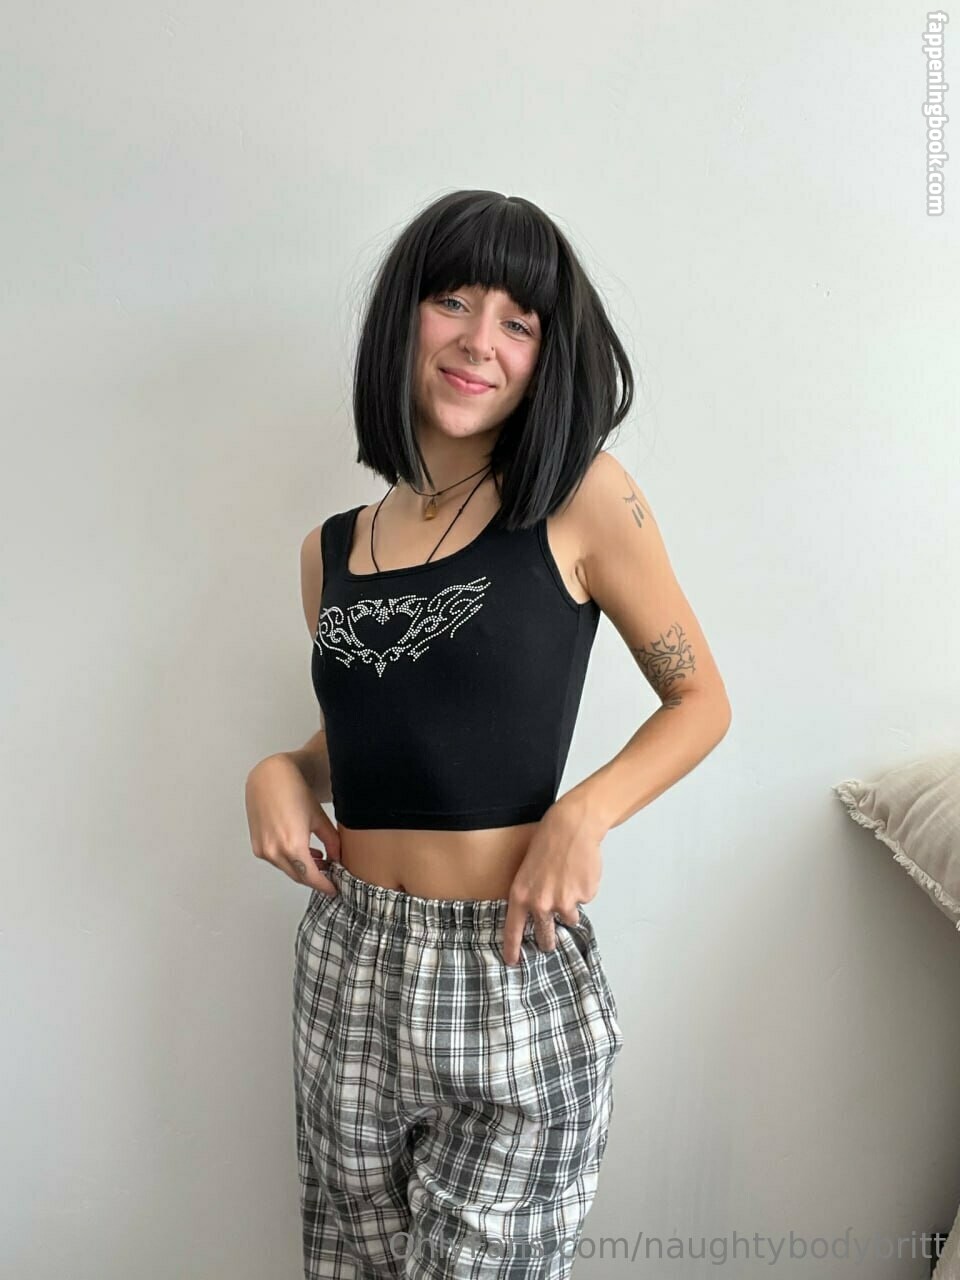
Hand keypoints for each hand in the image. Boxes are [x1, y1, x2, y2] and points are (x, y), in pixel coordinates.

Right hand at [244, 755, 340, 893]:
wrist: (268, 777)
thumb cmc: (293, 791)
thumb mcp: (319, 818)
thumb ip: (331, 842)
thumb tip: (337, 858)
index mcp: (292, 846)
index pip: (312, 877)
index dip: (324, 885)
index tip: (334, 889)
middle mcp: (275, 851)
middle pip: (299, 876)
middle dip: (315, 878)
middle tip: (330, 874)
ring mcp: (263, 850)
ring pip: (287, 869)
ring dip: (302, 868)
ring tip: (318, 858)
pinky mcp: (257, 846)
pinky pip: (276, 861)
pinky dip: (290, 860)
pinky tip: (301, 850)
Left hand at [501, 795, 605, 965]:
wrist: (571, 827)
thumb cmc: (547, 843)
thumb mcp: (527, 870)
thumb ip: (530, 895)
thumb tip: (537, 916)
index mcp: (521, 895)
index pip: (514, 929)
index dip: (513, 947)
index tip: (513, 961)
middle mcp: (541, 903)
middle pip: (546, 935)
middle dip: (548, 940)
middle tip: (549, 942)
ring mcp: (564, 902)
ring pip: (569, 917)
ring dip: (570, 905)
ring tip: (567, 880)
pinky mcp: (583, 896)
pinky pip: (584, 901)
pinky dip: (582, 890)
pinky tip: (579, 872)